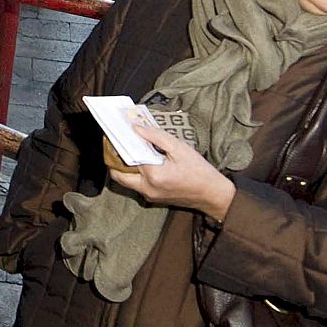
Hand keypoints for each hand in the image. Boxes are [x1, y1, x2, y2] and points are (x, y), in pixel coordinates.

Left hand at [110, 124, 235, 220]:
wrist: (212, 194)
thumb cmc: (200, 172)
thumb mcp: (180, 148)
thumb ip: (156, 137)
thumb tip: (137, 128)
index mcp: (153, 175)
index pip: (128, 156)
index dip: (121, 142)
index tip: (115, 132)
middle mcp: (147, 188)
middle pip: (118, 174)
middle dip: (114, 159)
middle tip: (116, 143)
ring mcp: (149, 195)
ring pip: (126, 181)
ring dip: (124, 166)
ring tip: (129, 149)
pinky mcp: (153, 198)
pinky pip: (136, 185)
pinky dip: (135, 173)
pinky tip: (143, 160)